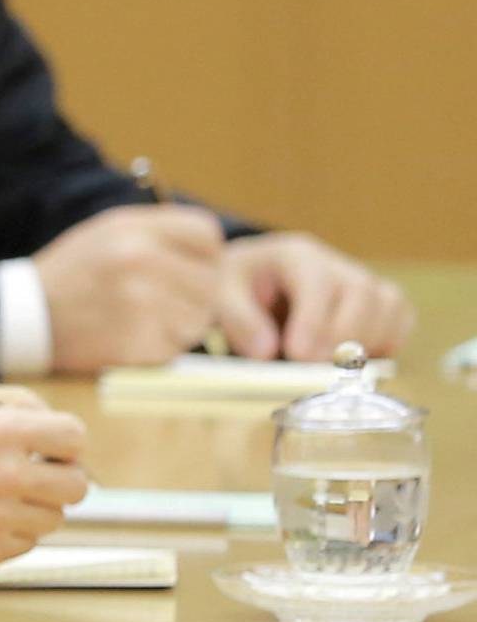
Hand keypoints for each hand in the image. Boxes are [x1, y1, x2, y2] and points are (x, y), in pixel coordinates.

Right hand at [0, 387, 88, 569]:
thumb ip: (12, 406)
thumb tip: (60, 430)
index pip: (74, 437)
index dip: (69, 443)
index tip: (58, 449)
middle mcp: (2, 475)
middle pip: (76, 485)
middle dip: (63, 478)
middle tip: (42, 476)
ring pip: (52, 518)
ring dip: (35, 507)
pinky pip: (24, 544)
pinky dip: (10, 532)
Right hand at [33, 204, 224, 372]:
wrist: (24, 316)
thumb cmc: (73, 273)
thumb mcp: (110, 231)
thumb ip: (161, 233)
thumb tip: (216, 254)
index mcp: (135, 228)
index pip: (208, 235)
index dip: (203, 255)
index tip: (185, 269)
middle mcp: (141, 261)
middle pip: (211, 282)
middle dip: (195, 296)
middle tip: (164, 303)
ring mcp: (140, 304)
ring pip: (198, 320)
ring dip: (180, 327)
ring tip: (144, 321)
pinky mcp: (135, 344)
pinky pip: (175, 350)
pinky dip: (159, 350)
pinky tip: (130, 340)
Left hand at [214, 233, 414, 362]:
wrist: (257, 278)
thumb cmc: (240, 285)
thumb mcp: (221, 294)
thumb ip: (239, 320)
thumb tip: (266, 351)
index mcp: (296, 255)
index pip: (318, 282)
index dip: (314, 321)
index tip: (300, 354)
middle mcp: (335, 264)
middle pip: (362, 293)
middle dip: (342, 336)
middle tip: (314, 367)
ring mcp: (362, 280)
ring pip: (389, 305)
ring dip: (367, 342)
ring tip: (331, 365)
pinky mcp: (378, 302)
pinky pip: (401, 317)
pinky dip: (388, 342)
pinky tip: (356, 360)